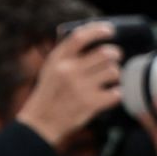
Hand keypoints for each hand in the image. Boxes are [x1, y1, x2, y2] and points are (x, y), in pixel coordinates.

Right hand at [17, 22, 122, 148]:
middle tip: (113, 59)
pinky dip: (115, 95)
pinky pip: (116, 92)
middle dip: (114, 55)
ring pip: (114, 71)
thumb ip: (67, 56)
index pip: (80, 37)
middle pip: (106, 53)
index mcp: (57, 61)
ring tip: (107, 81)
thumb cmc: (47, 96)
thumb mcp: (49, 71)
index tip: (109, 31)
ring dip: (114, 76)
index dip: (98, 30)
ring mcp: (80, 88)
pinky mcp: (91, 103)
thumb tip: (92, 38)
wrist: (39, 125)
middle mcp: (69, 71)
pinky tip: (106, 96)